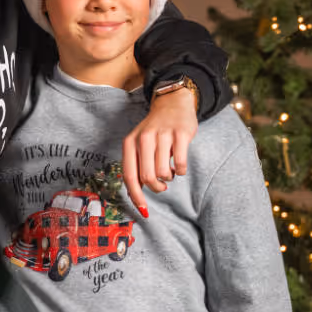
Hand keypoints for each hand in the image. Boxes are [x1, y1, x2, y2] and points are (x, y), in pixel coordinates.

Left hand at [123, 87, 197, 214]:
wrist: (173, 103)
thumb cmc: (154, 130)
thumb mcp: (139, 143)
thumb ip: (136, 165)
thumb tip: (135, 195)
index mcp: (130, 142)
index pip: (130, 175)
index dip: (136, 195)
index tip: (143, 209)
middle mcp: (144, 138)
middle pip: (147, 177)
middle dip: (156, 187)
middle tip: (161, 185)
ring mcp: (163, 135)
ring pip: (164, 172)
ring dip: (169, 178)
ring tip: (170, 171)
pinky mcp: (181, 134)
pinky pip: (180, 165)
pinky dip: (180, 171)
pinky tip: (179, 166)